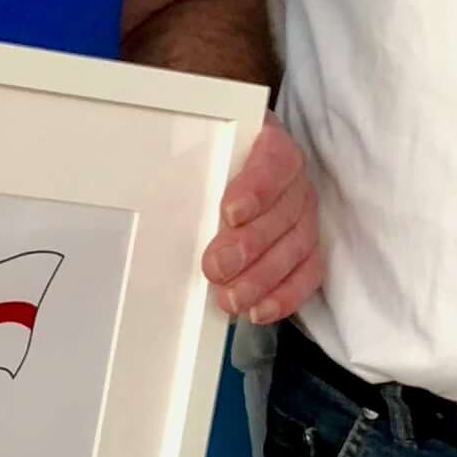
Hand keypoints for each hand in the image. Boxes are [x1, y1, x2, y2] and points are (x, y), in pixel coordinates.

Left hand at [202, 114, 322, 325]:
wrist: (232, 164)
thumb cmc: (214, 158)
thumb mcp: (200, 147)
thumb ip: (187, 159)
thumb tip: (151, 175)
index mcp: (272, 145)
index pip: (273, 162)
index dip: (256, 189)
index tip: (230, 212)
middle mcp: (294, 181)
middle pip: (283, 212)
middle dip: (249, 244)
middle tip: (216, 266)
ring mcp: (303, 217)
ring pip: (295, 248)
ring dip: (262, 278)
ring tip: (231, 298)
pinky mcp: (305, 249)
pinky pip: (306, 274)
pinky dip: (284, 296)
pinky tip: (258, 310)